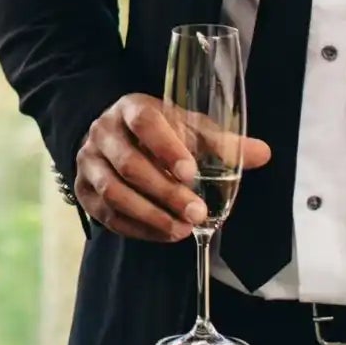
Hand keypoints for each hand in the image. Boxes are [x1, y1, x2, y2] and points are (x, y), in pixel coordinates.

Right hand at [74, 93, 271, 242]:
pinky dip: (137, 228)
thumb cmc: (160, 133)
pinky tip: (164, 234)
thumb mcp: (188, 129)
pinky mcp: (83, 189)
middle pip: (128, 164)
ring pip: (113, 192)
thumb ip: (222, 143)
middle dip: (165, 192)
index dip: (166, 147)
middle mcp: (103, 132)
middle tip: (197, 213)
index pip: (144, 122)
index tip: (191, 172)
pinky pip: (107, 214)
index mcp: (131, 109)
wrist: (116, 138)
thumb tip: (262, 153)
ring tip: (182, 229)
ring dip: (150, 215)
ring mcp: (88, 161)